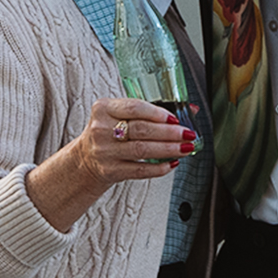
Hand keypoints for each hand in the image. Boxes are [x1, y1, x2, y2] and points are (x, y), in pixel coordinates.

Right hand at [70, 97, 193, 183]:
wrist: (86, 159)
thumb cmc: (109, 132)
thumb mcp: (120, 115)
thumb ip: (151, 110)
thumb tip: (191, 109)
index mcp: (104, 108)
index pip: (134, 107)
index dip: (158, 113)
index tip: (175, 119)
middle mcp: (101, 129)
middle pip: (142, 129)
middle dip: (169, 133)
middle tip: (187, 134)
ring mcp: (105, 151)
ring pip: (143, 150)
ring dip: (168, 149)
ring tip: (185, 148)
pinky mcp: (110, 170)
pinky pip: (140, 170)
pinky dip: (159, 168)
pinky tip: (172, 164)